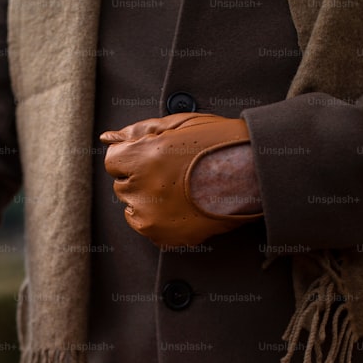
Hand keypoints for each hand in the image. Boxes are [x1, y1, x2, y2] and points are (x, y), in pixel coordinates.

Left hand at [100, 113, 262, 246]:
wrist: (255, 174)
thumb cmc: (221, 143)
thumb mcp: (179, 125)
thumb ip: (138, 132)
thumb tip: (107, 137)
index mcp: (142, 157)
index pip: (113, 160)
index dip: (134, 156)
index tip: (155, 156)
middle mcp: (142, 189)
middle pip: (122, 185)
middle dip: (141, 178)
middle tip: (174, 172)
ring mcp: (153, 217)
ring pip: (133, 209)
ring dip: (149, 201)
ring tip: (181, 191)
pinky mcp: (166, 236)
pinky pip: (149, 229)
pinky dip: (161, 220)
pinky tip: (184, 207)